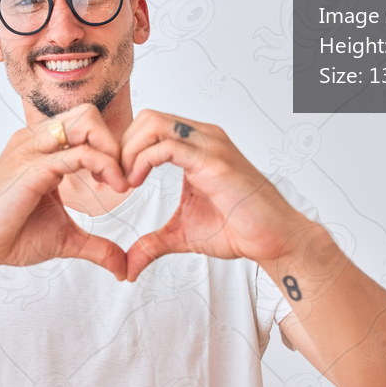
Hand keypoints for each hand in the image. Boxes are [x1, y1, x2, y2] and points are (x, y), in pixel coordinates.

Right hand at [0, 103, 130, 280]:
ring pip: (86, 122)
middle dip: (115, 142)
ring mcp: (33, 150)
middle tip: (124, 177)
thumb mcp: (65, 239)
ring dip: (112, 149)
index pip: (86, 126)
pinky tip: (112, 188)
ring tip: (120, 182)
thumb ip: (97, 246)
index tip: (122, 181)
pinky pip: (78, 153)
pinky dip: (104, 165)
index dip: (111, 149)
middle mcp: (36, 141)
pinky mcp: (32, 167)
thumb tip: (124, 268)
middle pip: (89, 114)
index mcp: (42, 149)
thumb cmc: (10, 235)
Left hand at [118, 109, 309, 280]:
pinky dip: (142, 161)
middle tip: (112, 180)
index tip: (112, 180)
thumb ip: (152, 244)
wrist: (273, 240)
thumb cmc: (238, 230)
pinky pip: (167, 146)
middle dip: (121, 146)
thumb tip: (128, 269)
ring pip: (153, 123)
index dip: (124, 149)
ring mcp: (210, 146)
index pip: (149, 127)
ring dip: (129, 151)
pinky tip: (136, 183)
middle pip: (147, 118)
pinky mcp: (214, 161)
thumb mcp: (183, 235)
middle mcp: (203, 138)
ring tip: (124, 182)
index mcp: (196, 147)